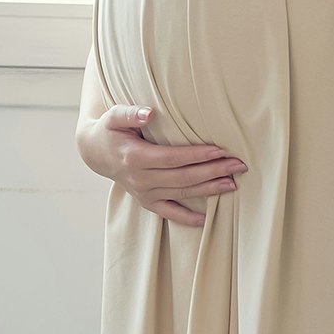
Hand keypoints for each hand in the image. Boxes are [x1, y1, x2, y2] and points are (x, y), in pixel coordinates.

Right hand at [75, 105, 247, 226]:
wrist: (96, 153)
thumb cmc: (110, 130)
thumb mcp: (114, 116)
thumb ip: (130, 113)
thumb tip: (149, 113)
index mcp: (135, 158)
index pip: (172, 158)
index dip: (197, 155)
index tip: (220, 150)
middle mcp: (140, 179)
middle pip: (182, 177)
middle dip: (212, 171)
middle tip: (238, 165)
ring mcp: (143, 193)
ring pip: (181, 194)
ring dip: (208, 190)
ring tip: (233, 184)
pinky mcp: (146, 201)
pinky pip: (168, 212)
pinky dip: (186, 218)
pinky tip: (205, 220)